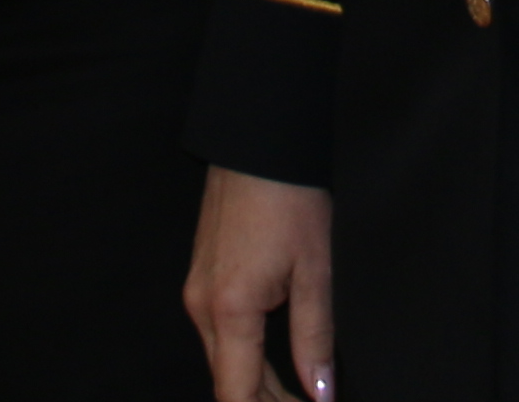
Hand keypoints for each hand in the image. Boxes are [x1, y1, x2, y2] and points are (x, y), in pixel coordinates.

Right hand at [185, 167, 334, 401]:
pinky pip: (219, 336)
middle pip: (228, 382)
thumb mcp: (314, 272)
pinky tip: (275, 366)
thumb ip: (315, 340)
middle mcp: (202, 307)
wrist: (257, 141)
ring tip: (299, 398)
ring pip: (223, 360)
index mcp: (230, 309)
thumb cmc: (290, 199)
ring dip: (258, 386)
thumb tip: (321, 393)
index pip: (236, 393)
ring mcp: (197, 292)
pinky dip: (246, 358)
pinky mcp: (201, 280)